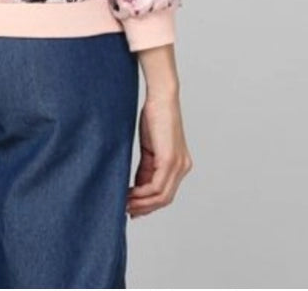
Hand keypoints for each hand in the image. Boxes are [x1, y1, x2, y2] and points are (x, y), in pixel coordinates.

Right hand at [126, 89, 192, 217]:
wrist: (161, 97)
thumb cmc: (154, 116)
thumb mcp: (149, 148)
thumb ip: (146, 168)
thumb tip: (136, 188)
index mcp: (179, 164)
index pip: (165, 193)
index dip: (149, 204)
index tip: (131, 208)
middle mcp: (183, 167)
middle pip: (165, 199)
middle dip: (145, 207)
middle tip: (126, 209)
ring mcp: (178, 165)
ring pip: (162, 196)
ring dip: (142, 203)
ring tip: (125, 203)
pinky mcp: (170, 160)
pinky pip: (157, 186)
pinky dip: (142, 193)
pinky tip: (129, 193)